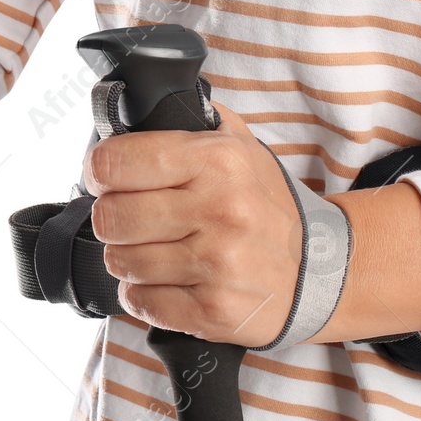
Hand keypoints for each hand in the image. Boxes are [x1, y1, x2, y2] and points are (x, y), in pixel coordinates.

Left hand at [85, 104, 301, 345]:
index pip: (116, 162)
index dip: (99, 170)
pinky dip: (143, 294)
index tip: (105, 177)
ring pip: (121, 262)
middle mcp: (218, 211)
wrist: (321, 271)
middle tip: (130, 218)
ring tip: (153, 250)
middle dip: (112, 218)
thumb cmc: (266, 205)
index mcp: (218, 161)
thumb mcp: (242, 146)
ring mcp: (217, 264)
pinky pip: (141, 302)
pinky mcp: (213, 311)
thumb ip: (192, 120)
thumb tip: (134, 110)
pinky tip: (166, 281)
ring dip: (127, 258)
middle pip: (111, 217)